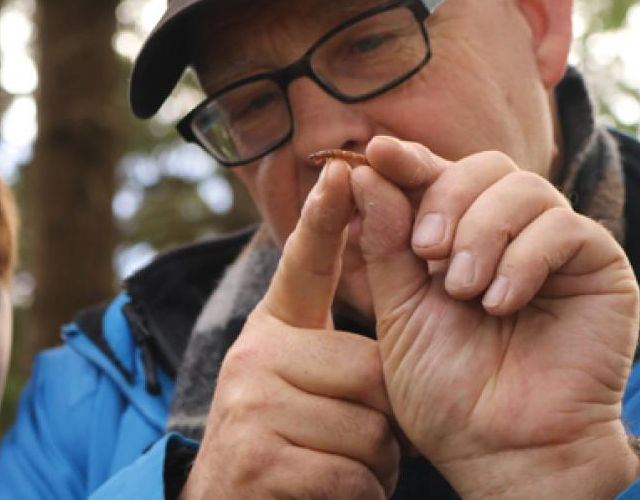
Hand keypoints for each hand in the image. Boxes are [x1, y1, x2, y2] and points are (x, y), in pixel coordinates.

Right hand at [181, 160, 400, 499]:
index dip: (324, 218)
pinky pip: (353, 476)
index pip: (303, 265)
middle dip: (385, 420)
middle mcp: (253, 353)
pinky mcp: (256, 458)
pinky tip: (328, 493)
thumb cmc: (287, 444)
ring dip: (374, 465)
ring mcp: (249, 404)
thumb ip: (337, 347)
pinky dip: (360, 495)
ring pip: (369, 430)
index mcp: (271, 328)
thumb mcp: (303, 383)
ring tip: (339, 468)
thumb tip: (390, 299)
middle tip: (359, 441)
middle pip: (372, 371)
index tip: (341, 171)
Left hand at [351, 137, 639, 498]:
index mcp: (461, 238)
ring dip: (483, 232)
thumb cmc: (447, 391)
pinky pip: (563, 228)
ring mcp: (555, 246)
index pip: (440, 175)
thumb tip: (367, 170)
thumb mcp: (400, 311)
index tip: (377, 151)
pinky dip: (523, 259)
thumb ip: (386, 242)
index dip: (410, 159)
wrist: (499, 451)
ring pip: (524, 188)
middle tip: (427, 253)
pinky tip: (500, 303)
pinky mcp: (599, 265)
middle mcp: (510, 234)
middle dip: (446, 198)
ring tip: (462, 291)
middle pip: (486, 166)